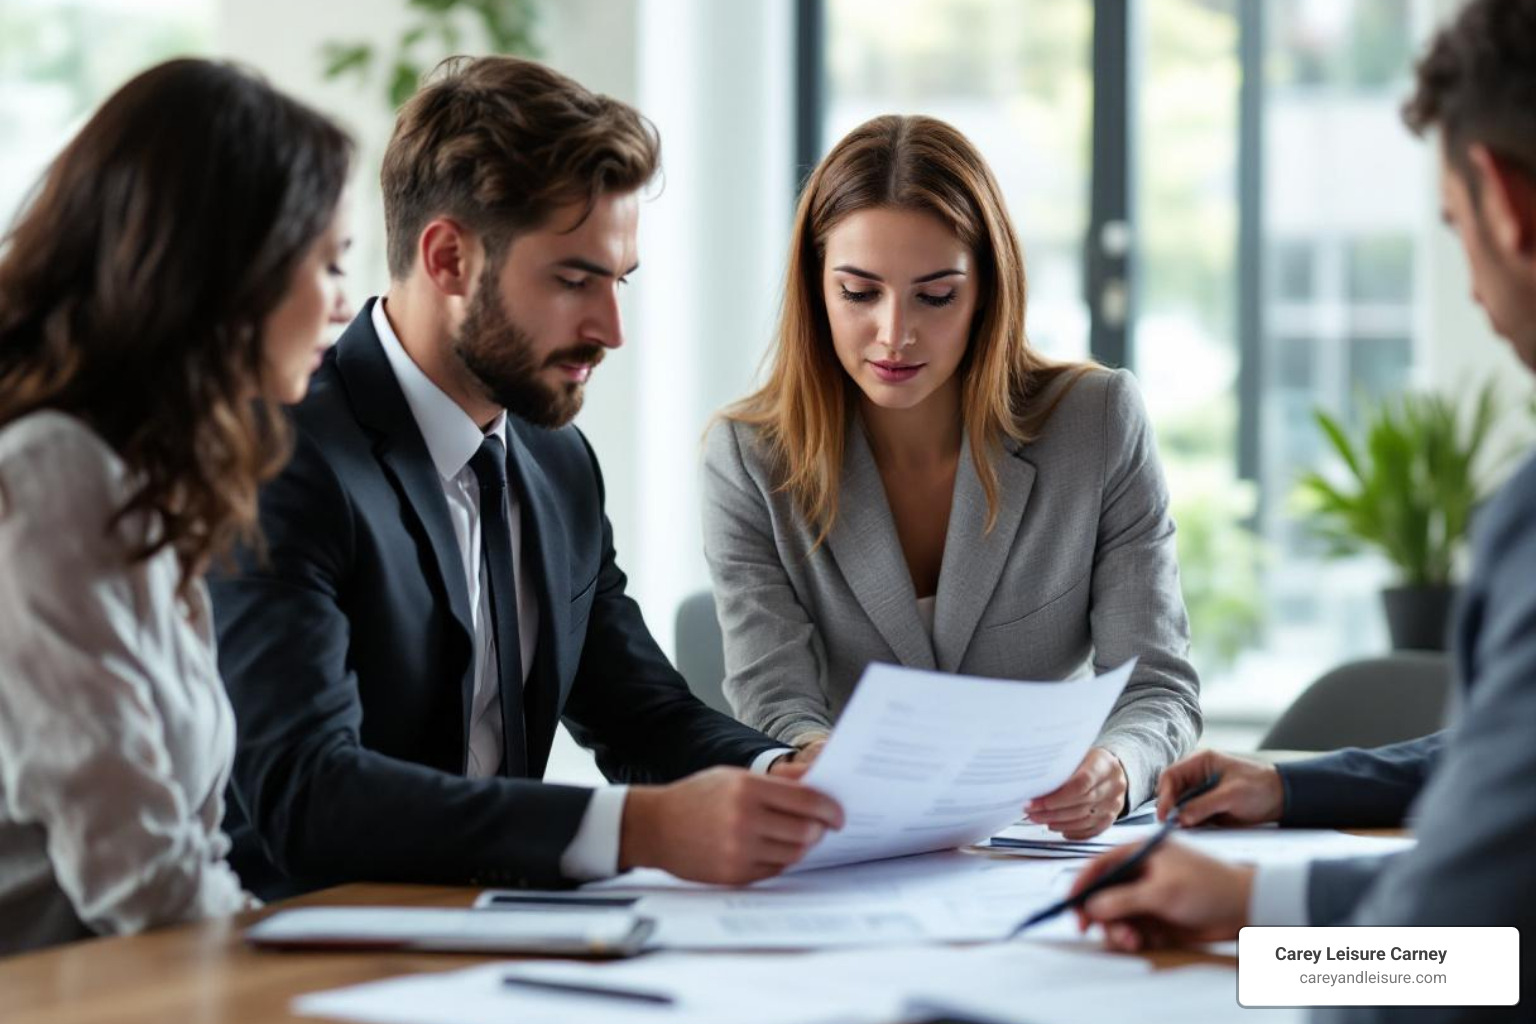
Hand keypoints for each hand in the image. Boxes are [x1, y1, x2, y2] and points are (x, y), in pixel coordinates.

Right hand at [620, 767, 843, 884]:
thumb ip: (776, 782)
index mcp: (746, 789)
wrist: (655, 827)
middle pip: (805, 831)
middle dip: (819, 830)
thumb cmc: (697, 796)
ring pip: (794, 854)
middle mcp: (744, 820)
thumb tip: (817, 783)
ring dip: (803, 847)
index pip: (806, 802)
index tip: (839, 814)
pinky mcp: (734, 875)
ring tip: (800, 838)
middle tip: (822, 827)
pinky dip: (783, 860)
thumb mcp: (733, 776)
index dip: (830, 809)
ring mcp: (739, 851)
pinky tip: (777, 849)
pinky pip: (775, 870)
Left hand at [1025, 747, 1127, 838]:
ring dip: (1058, 823)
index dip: (1056, 797)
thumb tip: (1035, 785)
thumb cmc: (1089, 760)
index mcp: (1105, 765)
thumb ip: (1062, 769)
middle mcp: (1113, 786)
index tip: (1035, 802)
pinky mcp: (1111, 818)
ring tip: (1039, 819)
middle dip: (1051, 811)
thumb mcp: (1077, 755)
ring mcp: (1114, 804)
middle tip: (1031, 812)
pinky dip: (1072, 831)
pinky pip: (1091, 829)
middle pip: (1080, 804)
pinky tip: (1056, 827)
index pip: (1080, 784)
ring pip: (1084, 820)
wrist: (1113, 769)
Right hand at [1070, 840, 1252, 951]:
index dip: (1082, 885)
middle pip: (1104, 894)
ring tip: (1132, 940)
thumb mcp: (1162, 892)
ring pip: (1117, 915)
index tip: (1071, 905)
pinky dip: (1134, 937)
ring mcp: (1149, 895)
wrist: (1246, 908)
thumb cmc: (1210, 887)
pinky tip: (1145, 941)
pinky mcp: (1158, 916)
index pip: (1100, 865)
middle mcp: (1141, 872)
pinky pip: (1133, 928)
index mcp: (1140, 853)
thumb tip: (1093, 906)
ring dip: (1118, 929)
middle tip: (1100, 931)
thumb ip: (1124, 900)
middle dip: (1101, 915)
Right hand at [1156, 750, 1283, 826]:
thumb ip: (1204, 805)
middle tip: (1169, 825)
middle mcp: (1197, 776)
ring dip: (1178, 817)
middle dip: (1169, 808)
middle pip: (1171, 791)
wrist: (1283, 799)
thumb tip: (1180, 818)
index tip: (1164, 813)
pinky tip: (1190, 830)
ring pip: (1179, 806)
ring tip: (1180, 830)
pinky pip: (1191, 816)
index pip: (1171, 775)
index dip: (1164, 794)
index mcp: (1200, 762)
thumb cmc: (1260, 787)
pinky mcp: (1207, 808)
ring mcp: (1201, 793)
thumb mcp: (1231, 795)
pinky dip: (1188, 824)